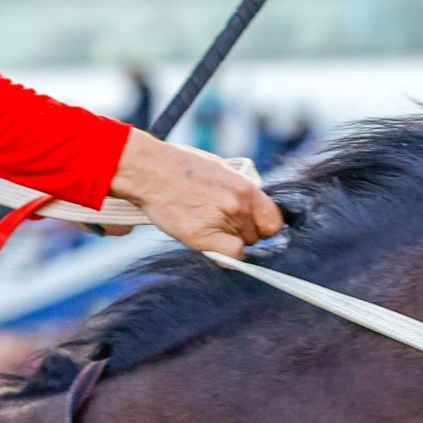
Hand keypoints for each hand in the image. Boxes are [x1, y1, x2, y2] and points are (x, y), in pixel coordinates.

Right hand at [108, 130, 283, 257]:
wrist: (148, 169)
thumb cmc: (180, 166)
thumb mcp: (220, 169)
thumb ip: (240, 190)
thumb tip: (252, 208)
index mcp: (245, 188)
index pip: (274, 221)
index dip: (265, 227)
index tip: (256, 228)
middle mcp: (238, 206)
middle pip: (257, 236)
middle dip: (245, 233)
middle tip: (222, 223)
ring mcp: (221, 222)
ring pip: (242, 245)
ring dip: (230, 240)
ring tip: (207, 225)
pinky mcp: (201, 236)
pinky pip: (230, 256)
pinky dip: (225, 255)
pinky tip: (212, 243)